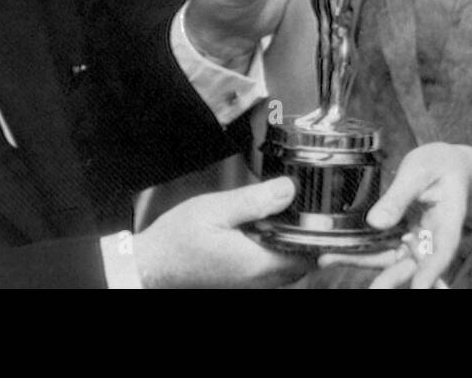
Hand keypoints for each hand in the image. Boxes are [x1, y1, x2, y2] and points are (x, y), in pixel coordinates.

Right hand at [133, 177, 312, 287]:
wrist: (152, 264)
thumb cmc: (178, 239)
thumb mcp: (216, 209)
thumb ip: (255, 201)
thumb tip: (290, 189)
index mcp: (257, 264)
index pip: (308, 255)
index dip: (318, 233)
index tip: (319, 208)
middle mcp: (258, 279)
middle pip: (303, 262)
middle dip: (307, 236)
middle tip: (303, 206)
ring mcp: (249, 282)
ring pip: (288, 266)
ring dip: (291, 243)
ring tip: (283, 213)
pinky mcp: (240, 279)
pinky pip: (271, 268)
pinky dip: (275, 249)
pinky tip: (262, 227)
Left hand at [320, 142, 471, 288]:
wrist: (445, 165)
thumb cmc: (439, 165)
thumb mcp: (418, 173)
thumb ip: (398, 197)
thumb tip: (375, 222)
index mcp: (447, 223)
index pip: (441, 252)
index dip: (430, 273)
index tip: (419, 288)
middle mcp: (431, 239)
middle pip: (411, 265)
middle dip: (389, 279)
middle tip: (373, 290)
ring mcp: (414, 241)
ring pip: (388, 260)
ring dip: (361, 262)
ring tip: (329, 260)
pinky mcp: (399, 237)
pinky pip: (378, 249)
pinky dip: (357, 252)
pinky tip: (332, 253)